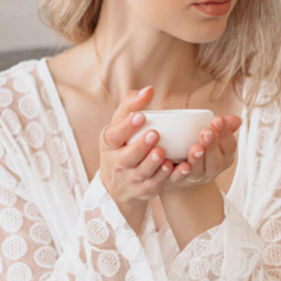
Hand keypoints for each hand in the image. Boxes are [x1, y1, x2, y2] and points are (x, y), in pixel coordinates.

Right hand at [98, 87, 176, 204]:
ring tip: (162, 152)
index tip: (141, 115)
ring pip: (140, 173)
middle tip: (154, 134)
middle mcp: (116, 162)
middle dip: (140, 147)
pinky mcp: (143, 190)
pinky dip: (163, 178)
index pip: (114, 135)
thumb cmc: (122, 145)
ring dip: (152, 164)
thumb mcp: (119, 125)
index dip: (126, 126)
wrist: (117, 185)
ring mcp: (129, 179)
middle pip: (126, 157)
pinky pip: (153, 185)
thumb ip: (131, 105)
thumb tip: (149, 90)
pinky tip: (172, 167)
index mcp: (109, 143)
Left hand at [160, 113, 242, 192]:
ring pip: (198, 172)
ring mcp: (195, 178)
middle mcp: (212, 170)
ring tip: (195, 148)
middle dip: (212, 146)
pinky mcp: (177, 182)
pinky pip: (177, 179)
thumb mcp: (212, 137)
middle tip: (206, 132)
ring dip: (197, 160)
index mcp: (224, 157)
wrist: (182, 176)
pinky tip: (173, 164)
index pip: (229, 146)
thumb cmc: (201, 149)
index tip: (217, 119)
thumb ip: (222, 127)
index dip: (225, 134)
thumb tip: (237, 119)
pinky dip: (177, 172)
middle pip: (215, 162)